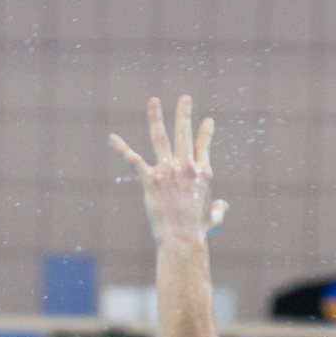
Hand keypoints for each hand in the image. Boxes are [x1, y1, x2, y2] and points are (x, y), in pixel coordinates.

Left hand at [110, 95, 226, 242]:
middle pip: (185, 133)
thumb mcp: (213, 219)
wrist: (182, 238)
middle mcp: (186, 167)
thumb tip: (222, 206)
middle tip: (184, 98)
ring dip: (156, 117)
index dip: (206, 132)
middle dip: (184, 113)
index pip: (204, 146)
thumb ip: (219, 209)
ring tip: (153, 101)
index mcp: (202, 174)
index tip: (207, 120)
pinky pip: (133, 159)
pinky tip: (112, 138)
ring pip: (160, 137)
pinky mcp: (150, 180)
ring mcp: (167, 171)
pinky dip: (121, 148)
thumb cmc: (198, 231)